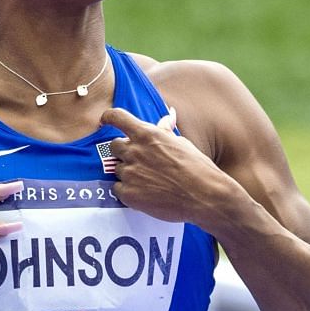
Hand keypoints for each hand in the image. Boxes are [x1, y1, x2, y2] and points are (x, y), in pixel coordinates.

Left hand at [98, 107, 232, 226]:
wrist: (204, 195)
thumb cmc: (196, 167)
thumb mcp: (181, 143)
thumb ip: (165, 130)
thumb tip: (168, 114)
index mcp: (147, 134)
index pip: (116, 117)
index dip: (108, 117)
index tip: (105, 120)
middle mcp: (134, 151)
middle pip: (114, 146)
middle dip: (124, 151)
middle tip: (141, 161)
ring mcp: (130, 173)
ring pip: (117, 169)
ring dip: (128, 173)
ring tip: (149, 180)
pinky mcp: (128, 194)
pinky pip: (118, 189)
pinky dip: (128, 191)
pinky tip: (145, 193)